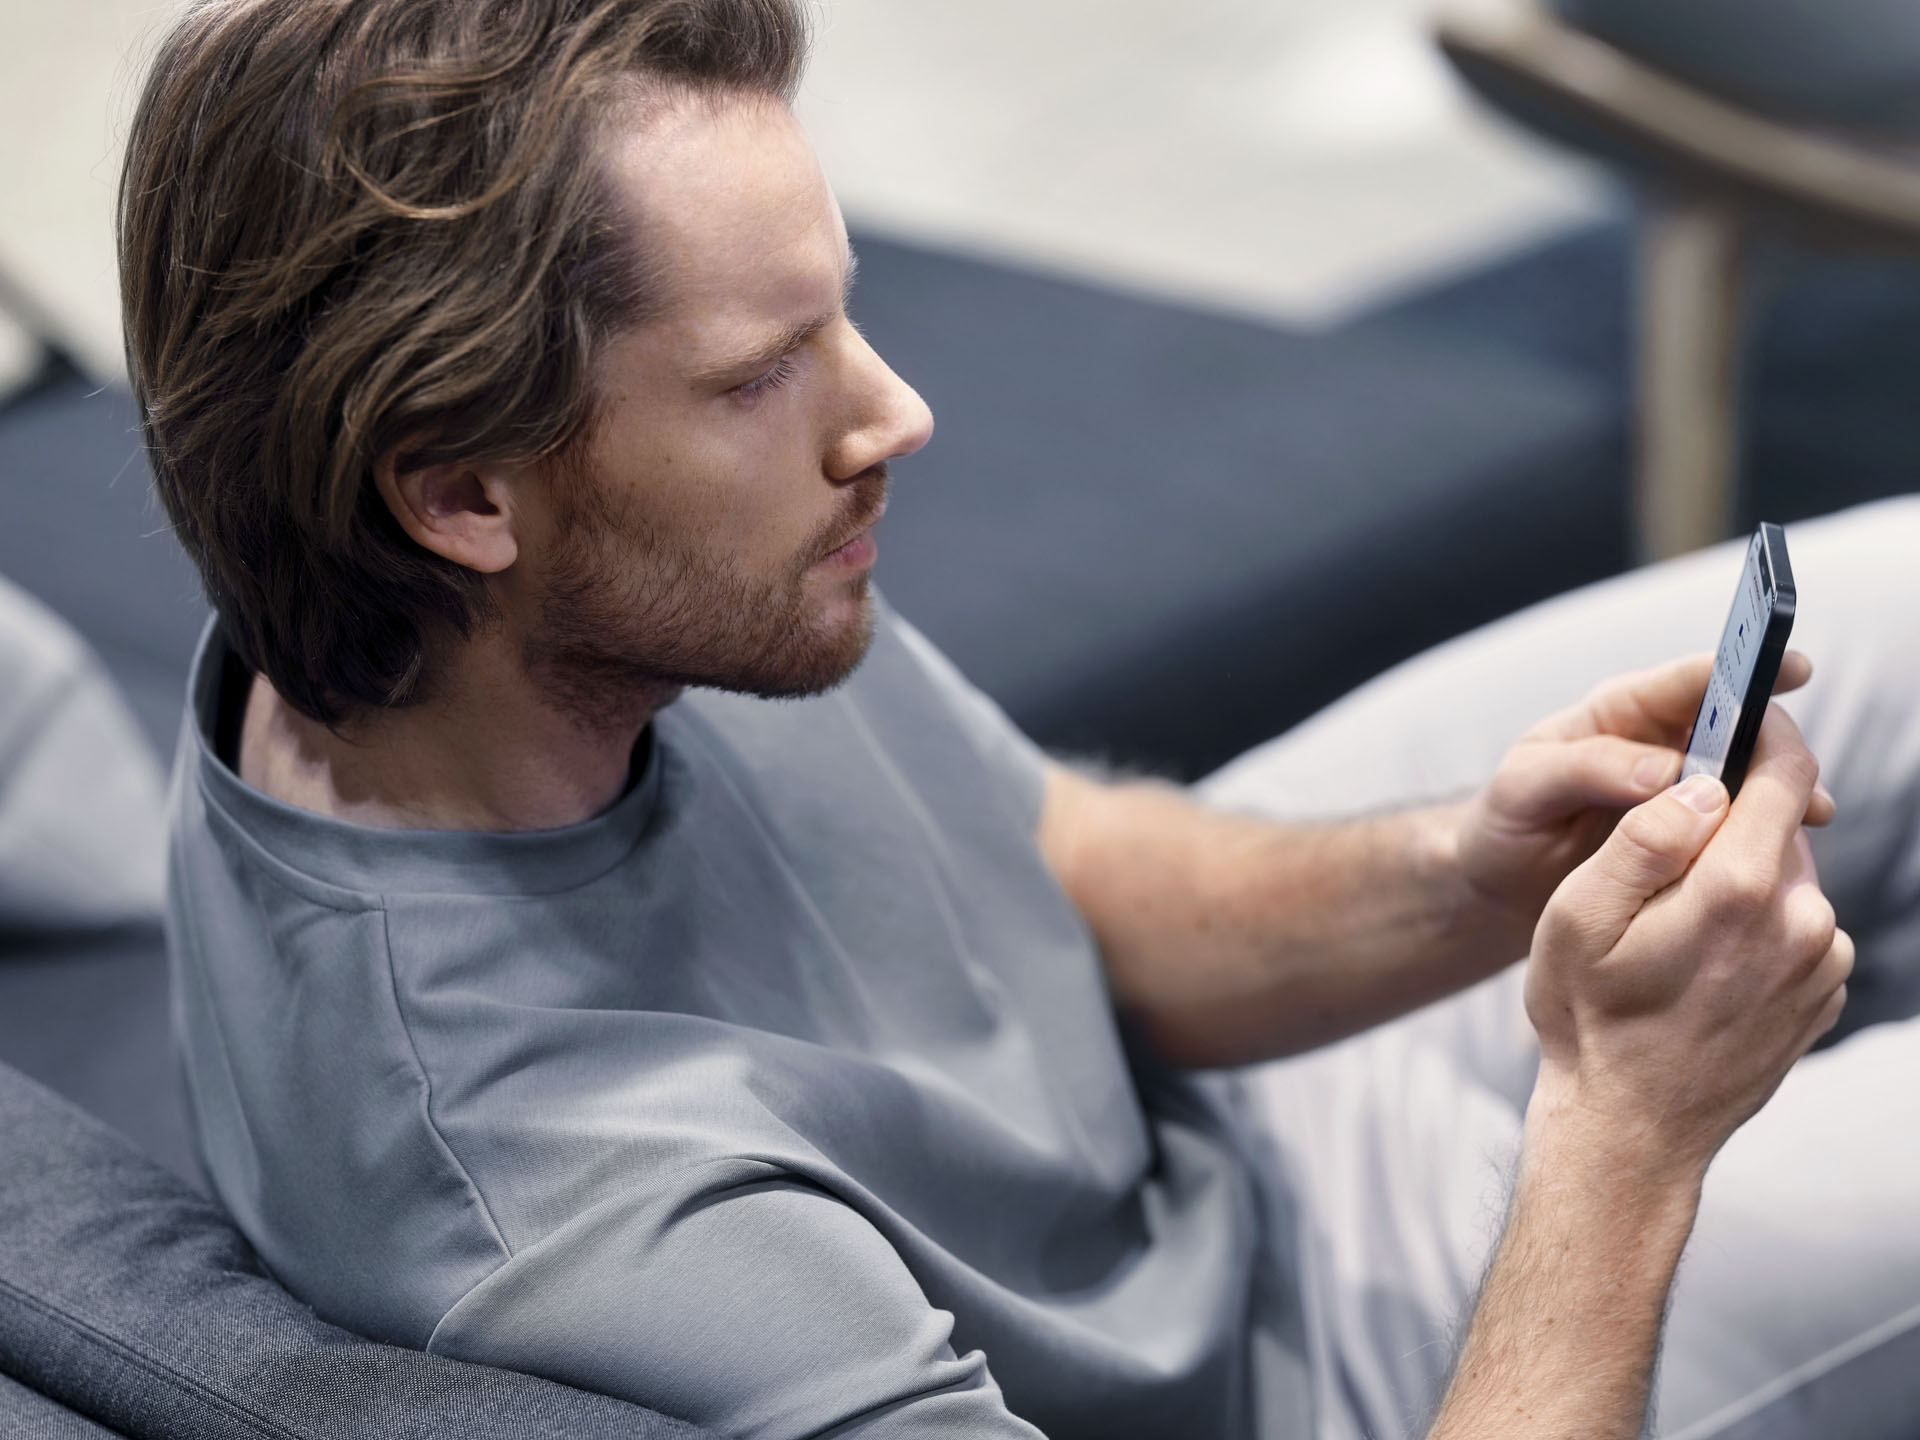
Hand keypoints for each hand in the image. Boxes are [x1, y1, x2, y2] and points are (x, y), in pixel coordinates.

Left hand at [1457, 650, 1830, 938]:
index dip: (1745, 669)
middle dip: (1776, 741)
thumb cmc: (1505, 821)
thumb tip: (1664, 770)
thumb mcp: (1526, 786)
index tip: (1790, 669)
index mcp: (1621, 713)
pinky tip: (1787, 854)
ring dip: (1781, 792)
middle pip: (1739, 727)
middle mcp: (1661, 746)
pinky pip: (1739, 828)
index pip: (1692, 679)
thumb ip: (1587, 768)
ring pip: (1749, 780)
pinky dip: (1765, 835)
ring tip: (1809, 813)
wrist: (1498, 883)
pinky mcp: (1690, 838)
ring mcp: (1683, 793)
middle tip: (1802, 766)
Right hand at [1524, 703, 1851, 1172]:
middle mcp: (1804, 920)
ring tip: (1673, 924)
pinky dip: (1756, 922)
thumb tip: (1699, 782)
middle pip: (1783, 821)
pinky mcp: (1825, 993)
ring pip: (1789, 874)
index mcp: (1740, 888)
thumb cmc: (1590, 1020)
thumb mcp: (1578, 919)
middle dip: (1730, 816)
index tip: (1729, 721)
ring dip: (1740, 873)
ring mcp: (1823, 962)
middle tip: (1662, 855)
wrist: (1630, 1131)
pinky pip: (1797, 924)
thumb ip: (1642, 840)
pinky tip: (1702, 961)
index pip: (1783, 770)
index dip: (1758, 731)